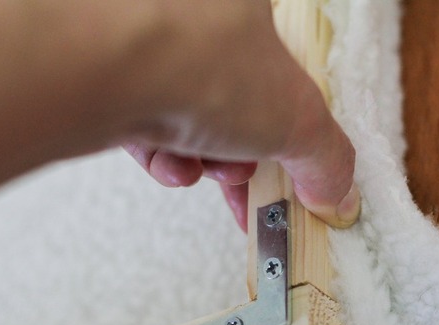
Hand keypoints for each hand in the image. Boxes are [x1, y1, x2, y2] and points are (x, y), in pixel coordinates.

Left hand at [121, 1, 357, 230]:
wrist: (101, 67)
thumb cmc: (202, 62)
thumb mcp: (297, 119)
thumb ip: (327, 158)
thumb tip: (337, 191)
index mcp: (250, 10)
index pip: (285, 73)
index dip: (293, 128)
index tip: (298, 169)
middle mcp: (199, 19)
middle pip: (238, 102)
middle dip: (250, 153)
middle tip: (257, 184)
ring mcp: (150, 46)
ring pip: (192, 116)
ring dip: (209, 159)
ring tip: (211, 170)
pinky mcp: (109, 76)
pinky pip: (147, 123)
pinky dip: (165, 155)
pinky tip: (174, 168)